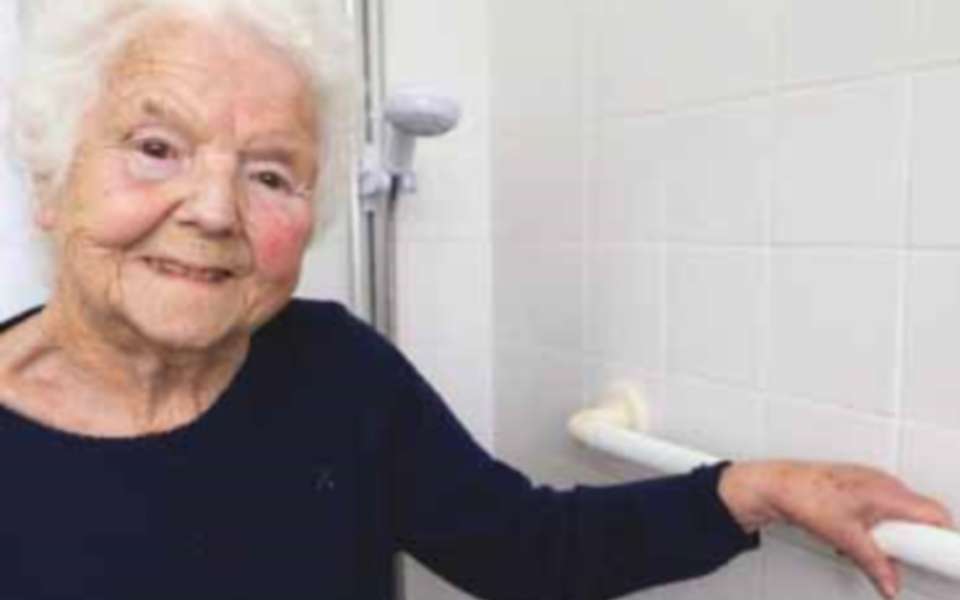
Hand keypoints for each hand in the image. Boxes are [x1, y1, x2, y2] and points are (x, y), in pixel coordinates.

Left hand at [718, 460, 952, 598]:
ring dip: (891, 534)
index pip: (935, 514)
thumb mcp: (845, 539)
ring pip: (899, 513)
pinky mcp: (861, 485)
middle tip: (894, 555)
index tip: (946, 558)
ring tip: (866, 543)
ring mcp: (873, 481)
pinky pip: (882, 507)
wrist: (776, 485)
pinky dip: (876, 524)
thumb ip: (874, 564)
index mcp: (888, 494)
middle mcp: (885, 483)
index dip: (944, 538)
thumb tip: (891, 586)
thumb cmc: (806, 498)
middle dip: (912, 540)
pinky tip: (855, 534)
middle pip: (919, 516)